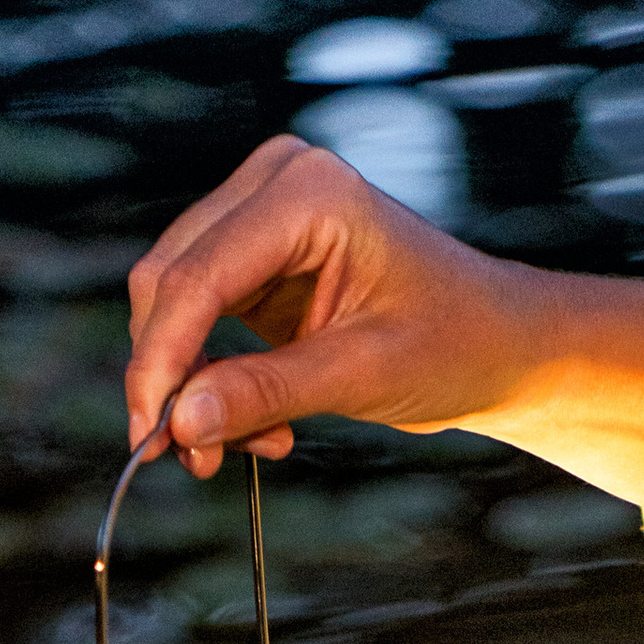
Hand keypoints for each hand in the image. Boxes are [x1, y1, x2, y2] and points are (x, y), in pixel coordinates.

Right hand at [126, 136, 538, 471]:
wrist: (493, 339)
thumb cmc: (450, 344)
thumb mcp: (360, 376)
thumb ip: (265, 393)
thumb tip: (179, 424)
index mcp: (307, 192)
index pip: (198, 277)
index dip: (162, 361)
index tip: (150, 439)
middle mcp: (273, 183)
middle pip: (170, 281)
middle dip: (171, 378)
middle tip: (195, 460)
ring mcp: (259, 210)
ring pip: (173, 301)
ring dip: (190, 385)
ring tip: (240, 447)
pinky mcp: (254, 252)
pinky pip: (197, 316)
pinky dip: (209, 378)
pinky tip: (256, 424)